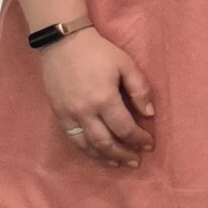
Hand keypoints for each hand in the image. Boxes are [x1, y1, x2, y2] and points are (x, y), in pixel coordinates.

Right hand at [39, 29, 152, 167]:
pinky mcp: (58, 114)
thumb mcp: (126, 65)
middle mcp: (85, 112)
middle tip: (136, 162)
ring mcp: (69, 115)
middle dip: (123, 155)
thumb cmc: (99, 52)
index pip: (125, 128)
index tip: (149, 145)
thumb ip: (140, 90)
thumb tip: (150, 114)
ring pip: (86, 146)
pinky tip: (96, 153)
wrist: (62, 43)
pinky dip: (86, 150)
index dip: (138, 140)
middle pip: (105, 143)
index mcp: (105, 99)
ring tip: (118, 164)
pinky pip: (72, 139)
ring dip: (104, 158)